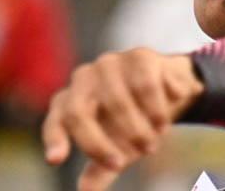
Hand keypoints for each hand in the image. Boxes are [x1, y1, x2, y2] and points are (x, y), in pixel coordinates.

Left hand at [42, 47, 203, 190]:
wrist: (170, 87)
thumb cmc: (134, 119)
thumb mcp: (118, 146)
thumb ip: (101, 168)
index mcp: (72, 100)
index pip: (57, 120)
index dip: (54, 138)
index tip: (56, 160)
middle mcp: (84, 78)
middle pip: (78, 112)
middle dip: (100, 144)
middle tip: (124, 163)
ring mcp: (111, 64)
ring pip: (117, 101)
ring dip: (139, 127)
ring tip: (156, 136)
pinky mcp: (139, 56)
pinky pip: (147, 85)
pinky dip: (159, 105)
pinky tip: (170, 108)